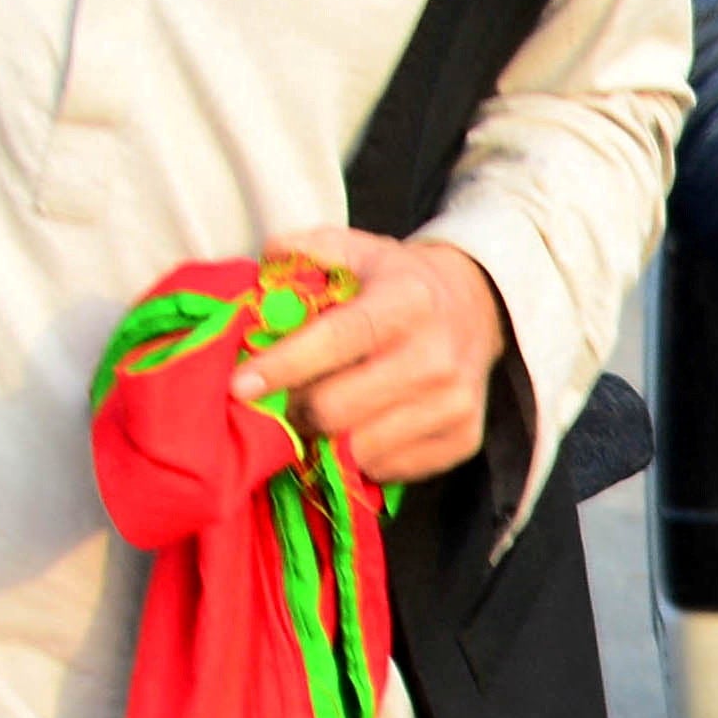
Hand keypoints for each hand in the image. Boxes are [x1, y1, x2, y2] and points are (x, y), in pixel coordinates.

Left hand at [239, 228, 516, 485]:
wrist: (477, 306)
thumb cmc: (397, 281)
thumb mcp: (354, 249)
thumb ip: (302, 252)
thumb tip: (261, 278)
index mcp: (408, 301)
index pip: (338, 340)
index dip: (285, 365)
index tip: (240, 385)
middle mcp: (438, 356)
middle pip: (337, 409)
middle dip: (294, 410)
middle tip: (282, 400)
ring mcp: (455, 403)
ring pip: (358, 448)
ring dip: (324, 438)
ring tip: (318, 414)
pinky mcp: (463, 439)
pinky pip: (387, 469)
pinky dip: (360, 455)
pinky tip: (359, 426)